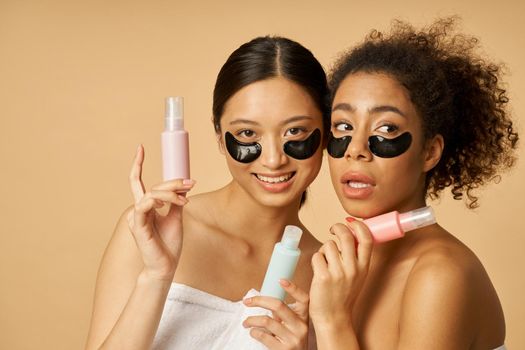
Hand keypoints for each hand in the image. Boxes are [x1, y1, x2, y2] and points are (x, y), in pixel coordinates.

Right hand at [127, 145, 194, 280]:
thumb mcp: (176, 217)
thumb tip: (183, 185)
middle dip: (173, 182)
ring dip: (170, 192)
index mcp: (145, 207)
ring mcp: (136, 217)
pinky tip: (169, 203)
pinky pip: (144, 205)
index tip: (140, 148)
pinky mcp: (137, 226)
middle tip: (190, 183)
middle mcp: (138, 210)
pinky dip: (158, 200)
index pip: (138, 182)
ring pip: (151, 194)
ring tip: (185, 198)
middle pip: (152, 186)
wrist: (166, 266)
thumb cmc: (169, 244)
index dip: (138, 164)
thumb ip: (176, 201)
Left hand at [243, 279, 309, 348]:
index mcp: (304, 316)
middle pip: (278, 305)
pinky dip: (254, 332)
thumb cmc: (291, 340)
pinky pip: (263, 336)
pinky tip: (253, 332)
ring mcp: (294, 339)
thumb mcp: (293, 325)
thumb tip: (262, 299)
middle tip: (246, 301)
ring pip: (266, 321)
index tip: (280, 280)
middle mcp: (301, 326)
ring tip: (245, 323)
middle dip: (258, 300)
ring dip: (251, 320)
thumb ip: (284, 314)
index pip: (303, 298)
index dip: (293, 288)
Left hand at [309, 219, 372, 327]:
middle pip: (345, 236)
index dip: (358, 226)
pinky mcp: (323, 277)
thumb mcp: (358, 276)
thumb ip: (356, 258)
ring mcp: (338, 273)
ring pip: (328, 245)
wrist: (334, 317)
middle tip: (333, 229)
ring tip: (325, 261)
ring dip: (324, 249)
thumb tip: (352, 233)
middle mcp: (353, 269)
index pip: (367, 239)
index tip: (350, 222)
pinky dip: (316, 260)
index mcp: (364, 267)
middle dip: (337, 227)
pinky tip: (318, 269)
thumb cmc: (344, 294)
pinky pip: (317, 256)